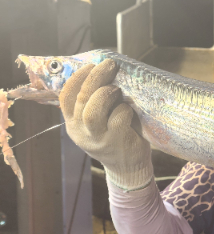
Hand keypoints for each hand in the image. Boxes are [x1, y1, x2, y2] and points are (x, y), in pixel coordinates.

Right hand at [59, 58, 152, 190]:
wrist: (127, 168)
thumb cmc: (114, 137)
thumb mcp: (96, 124)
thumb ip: (92, 104)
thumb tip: (100, 71)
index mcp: (73, 124)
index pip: (65, 98)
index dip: (77, 78)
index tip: (90, 65)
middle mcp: (81, 132)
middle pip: (82, 99)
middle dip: (96, 78)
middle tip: (110, 66)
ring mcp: (98, 138)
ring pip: (94, 111)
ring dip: (107, 94)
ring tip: (117, 90)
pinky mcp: (116, 142)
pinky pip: (118, 118)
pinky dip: (124, 109)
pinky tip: (129, 110)